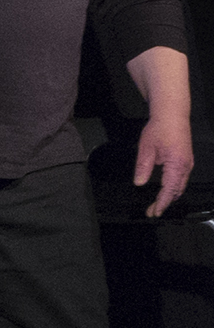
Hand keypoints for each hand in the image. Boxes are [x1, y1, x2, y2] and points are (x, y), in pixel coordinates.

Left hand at [128, 47, 193, 215]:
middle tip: (152, 211)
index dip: (161, 203)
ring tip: (157, 204)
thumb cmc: (158, 129)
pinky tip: (165, 191)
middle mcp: (186, 167)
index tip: (154, 213)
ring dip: (170, 196)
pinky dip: (173, 188)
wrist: (172, 115)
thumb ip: (143, 167)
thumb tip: (139, 183)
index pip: (169, 190)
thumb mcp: (146, 148)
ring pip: (180, 186)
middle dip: (165, 202)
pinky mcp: (186, 161)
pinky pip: (181, 179)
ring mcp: (188, 164)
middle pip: (177, 191)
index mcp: (177, 165)